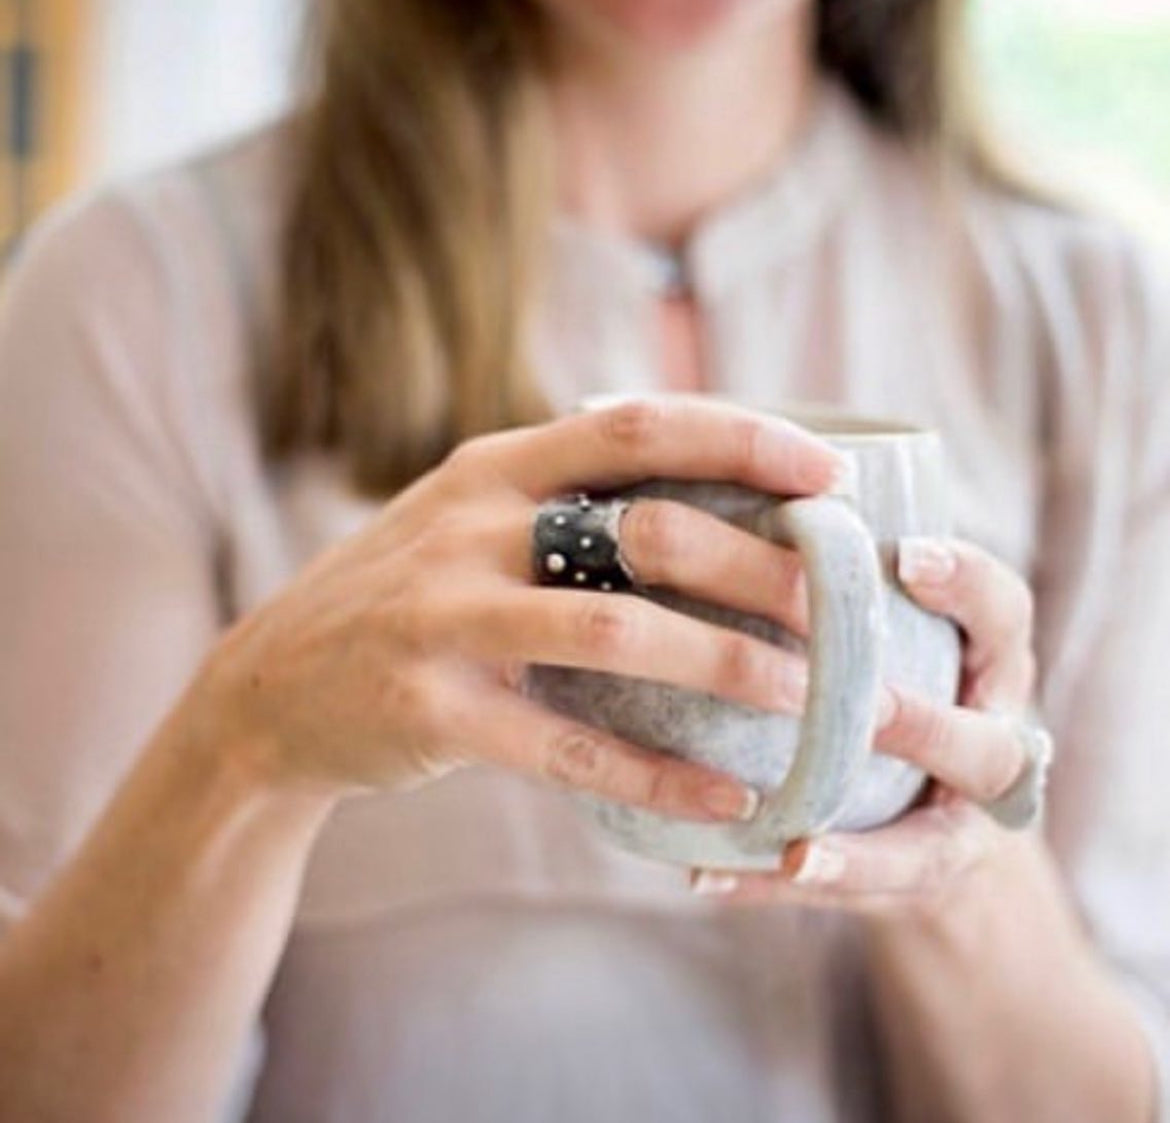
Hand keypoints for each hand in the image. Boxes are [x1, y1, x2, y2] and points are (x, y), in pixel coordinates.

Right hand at [185, 397, 845, 818]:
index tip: (831, 473)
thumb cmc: (404, 599)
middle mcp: (470, 527)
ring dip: (727, 667)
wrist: (269, 688)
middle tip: (848, 608)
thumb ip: (564, 503)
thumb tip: (710, 501)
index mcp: (493, 469)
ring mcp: (443, 618)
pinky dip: (658, 775)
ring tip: (812, 702)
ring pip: (615, 633)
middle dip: (761, 567)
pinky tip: (727, 798)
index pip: (636, 425)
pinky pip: (568, 748)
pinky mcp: (430, 711)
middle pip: (645, 529)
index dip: (742, 439)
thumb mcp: (469, 522)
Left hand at [692, 537, 1042, 917]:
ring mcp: (958, 825)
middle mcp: (989, 745)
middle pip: (984, 743)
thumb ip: (837, 588)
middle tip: (871, 711)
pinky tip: (709, 875)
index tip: (907, 558)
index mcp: (987, 664)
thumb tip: (698, 516)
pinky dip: (779, 885)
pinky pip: (850, 895)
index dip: (965, 586)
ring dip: (857, 846)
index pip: (1001, 614)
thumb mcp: (899, 629)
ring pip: (929, 845)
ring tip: (796, 846)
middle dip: (926, 728)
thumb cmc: (901, 680)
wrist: (946, 807)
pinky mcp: (912, 878)